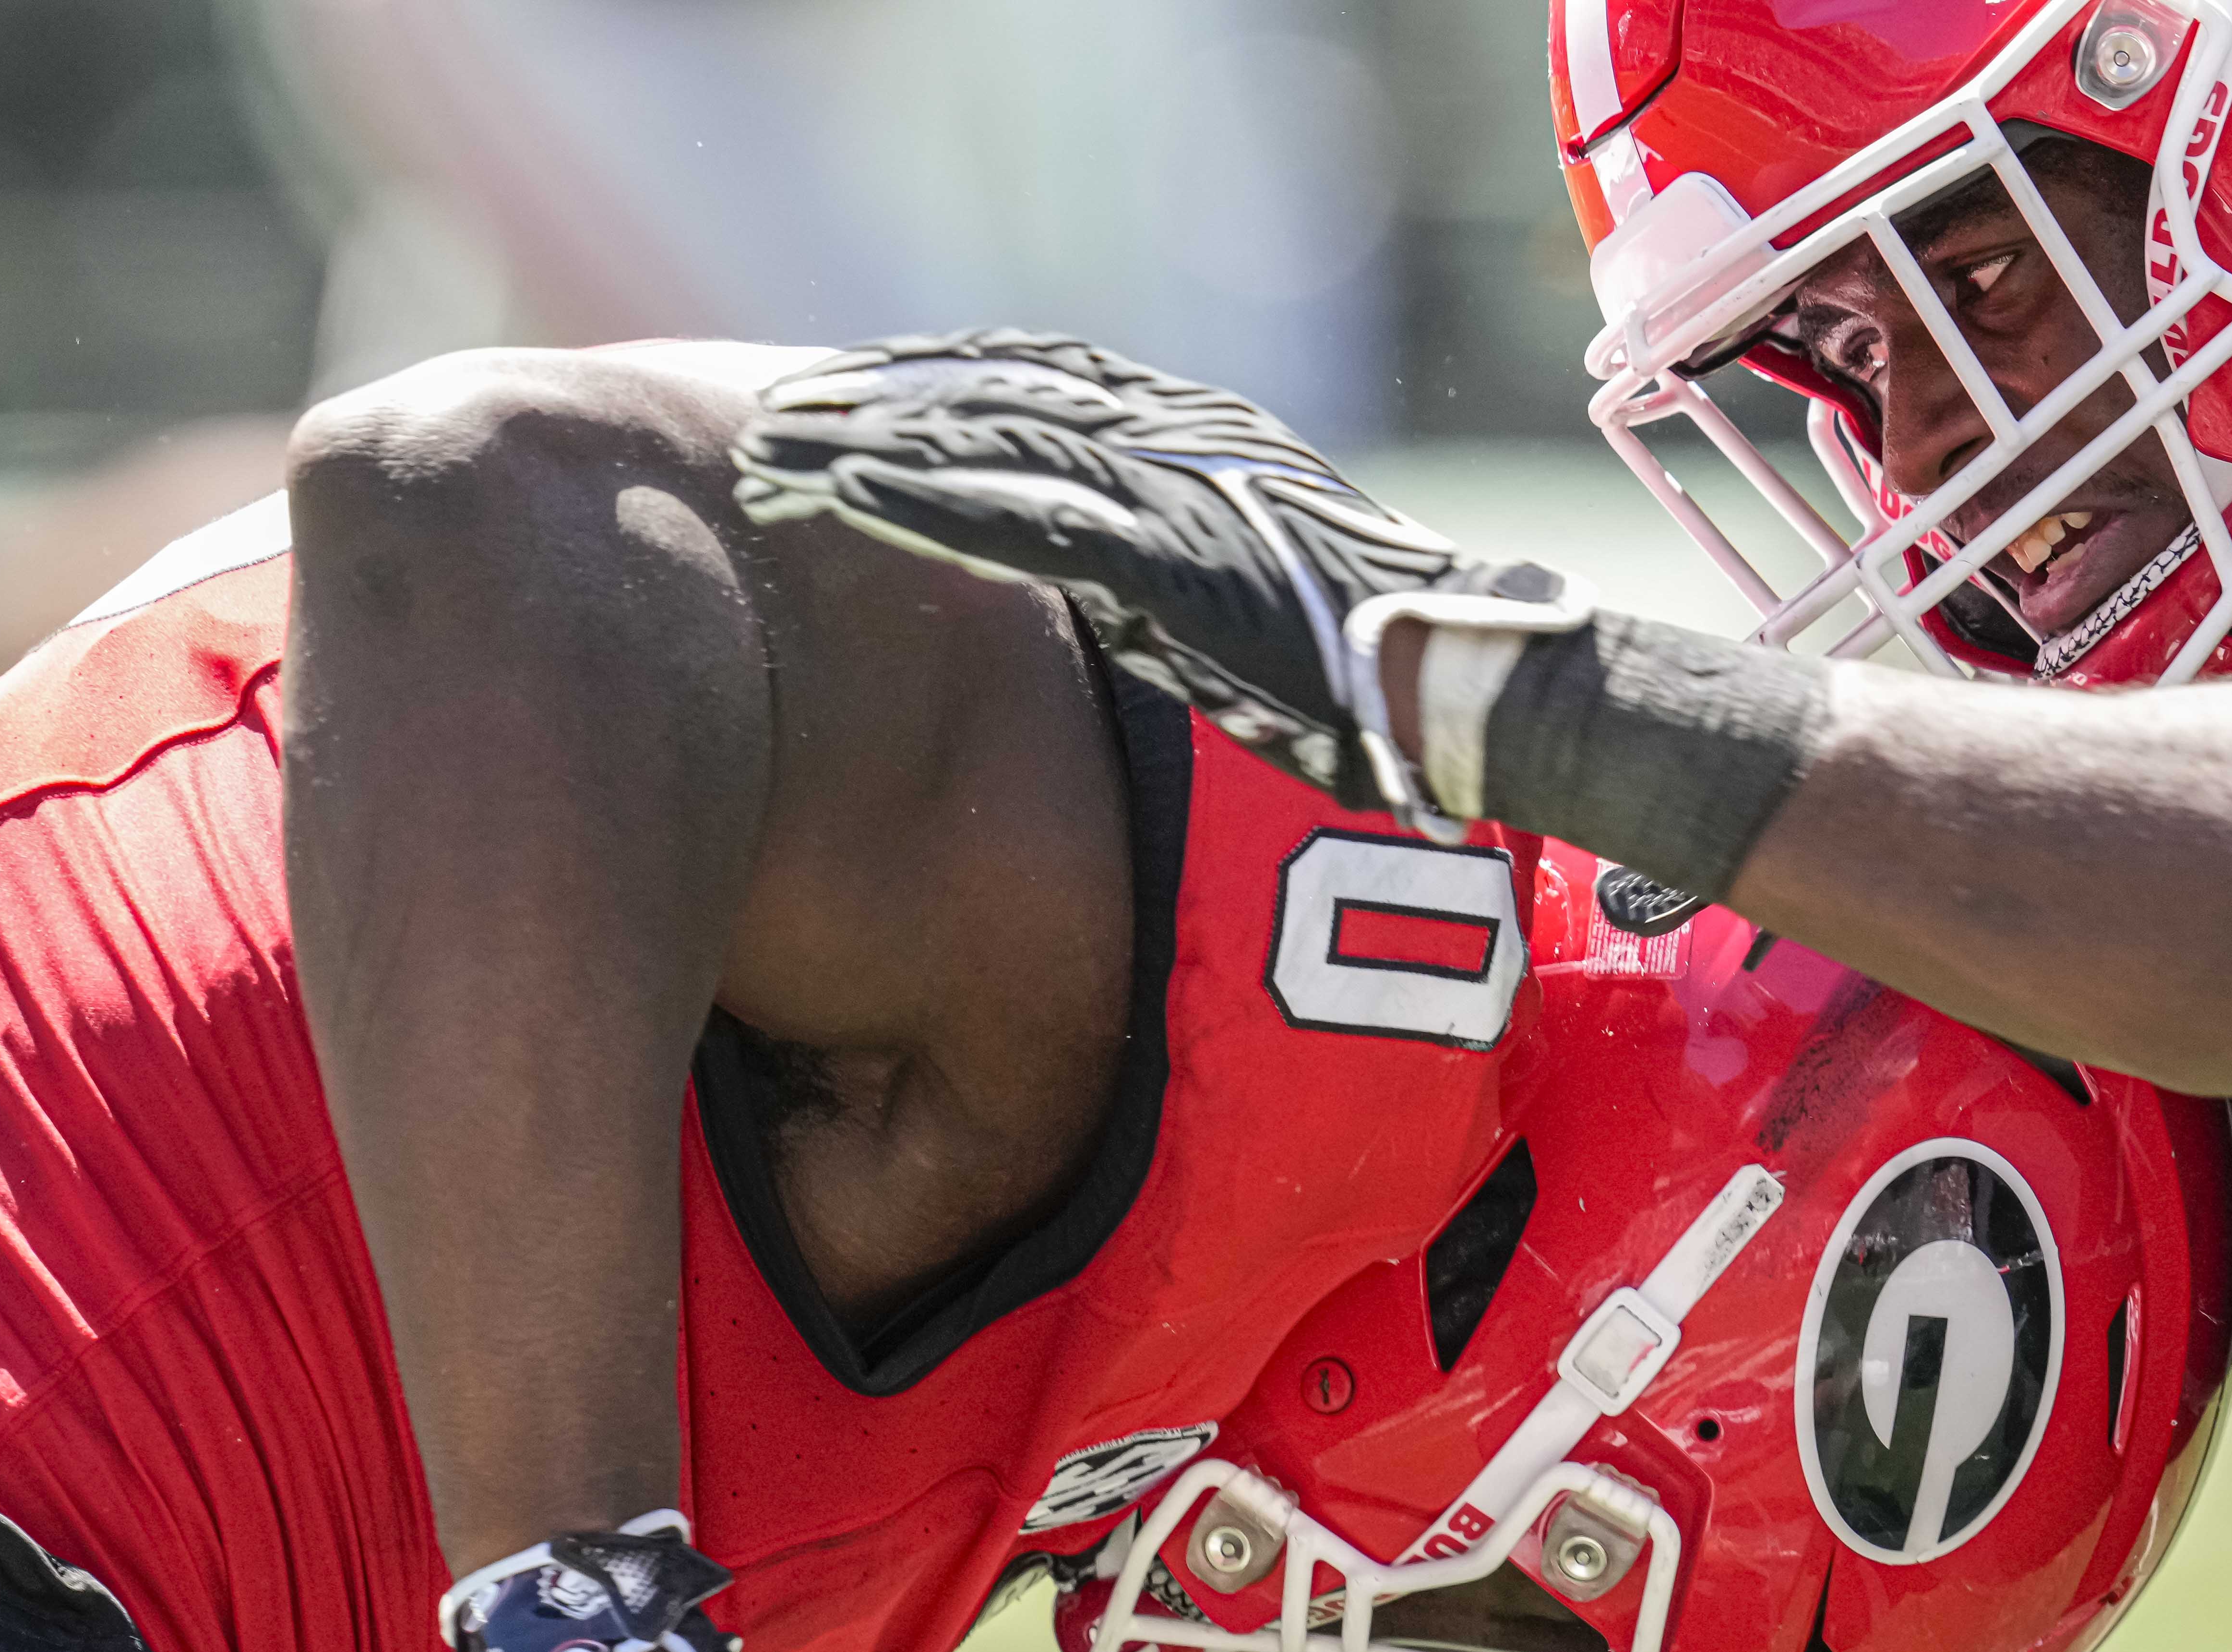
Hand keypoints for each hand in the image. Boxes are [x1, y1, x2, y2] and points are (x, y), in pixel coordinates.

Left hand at [728, 330, 1586, 827]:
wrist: (1461, 684)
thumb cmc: (1380, 669)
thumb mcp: (1262, 598)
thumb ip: (1180, 577)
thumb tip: (1109, 594)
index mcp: (1203, 446)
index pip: (1044, 387)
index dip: (936, 387)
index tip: (851, 401)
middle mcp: (1177, 446)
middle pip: (993, 397)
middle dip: (877, 401)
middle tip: (778, 414)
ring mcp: (1166, 496)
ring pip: (979, 444)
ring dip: (863, 444)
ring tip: (770, 452)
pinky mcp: (1155, 559)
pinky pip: (1009, 517)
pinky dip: (913, 501)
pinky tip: (835, 497)